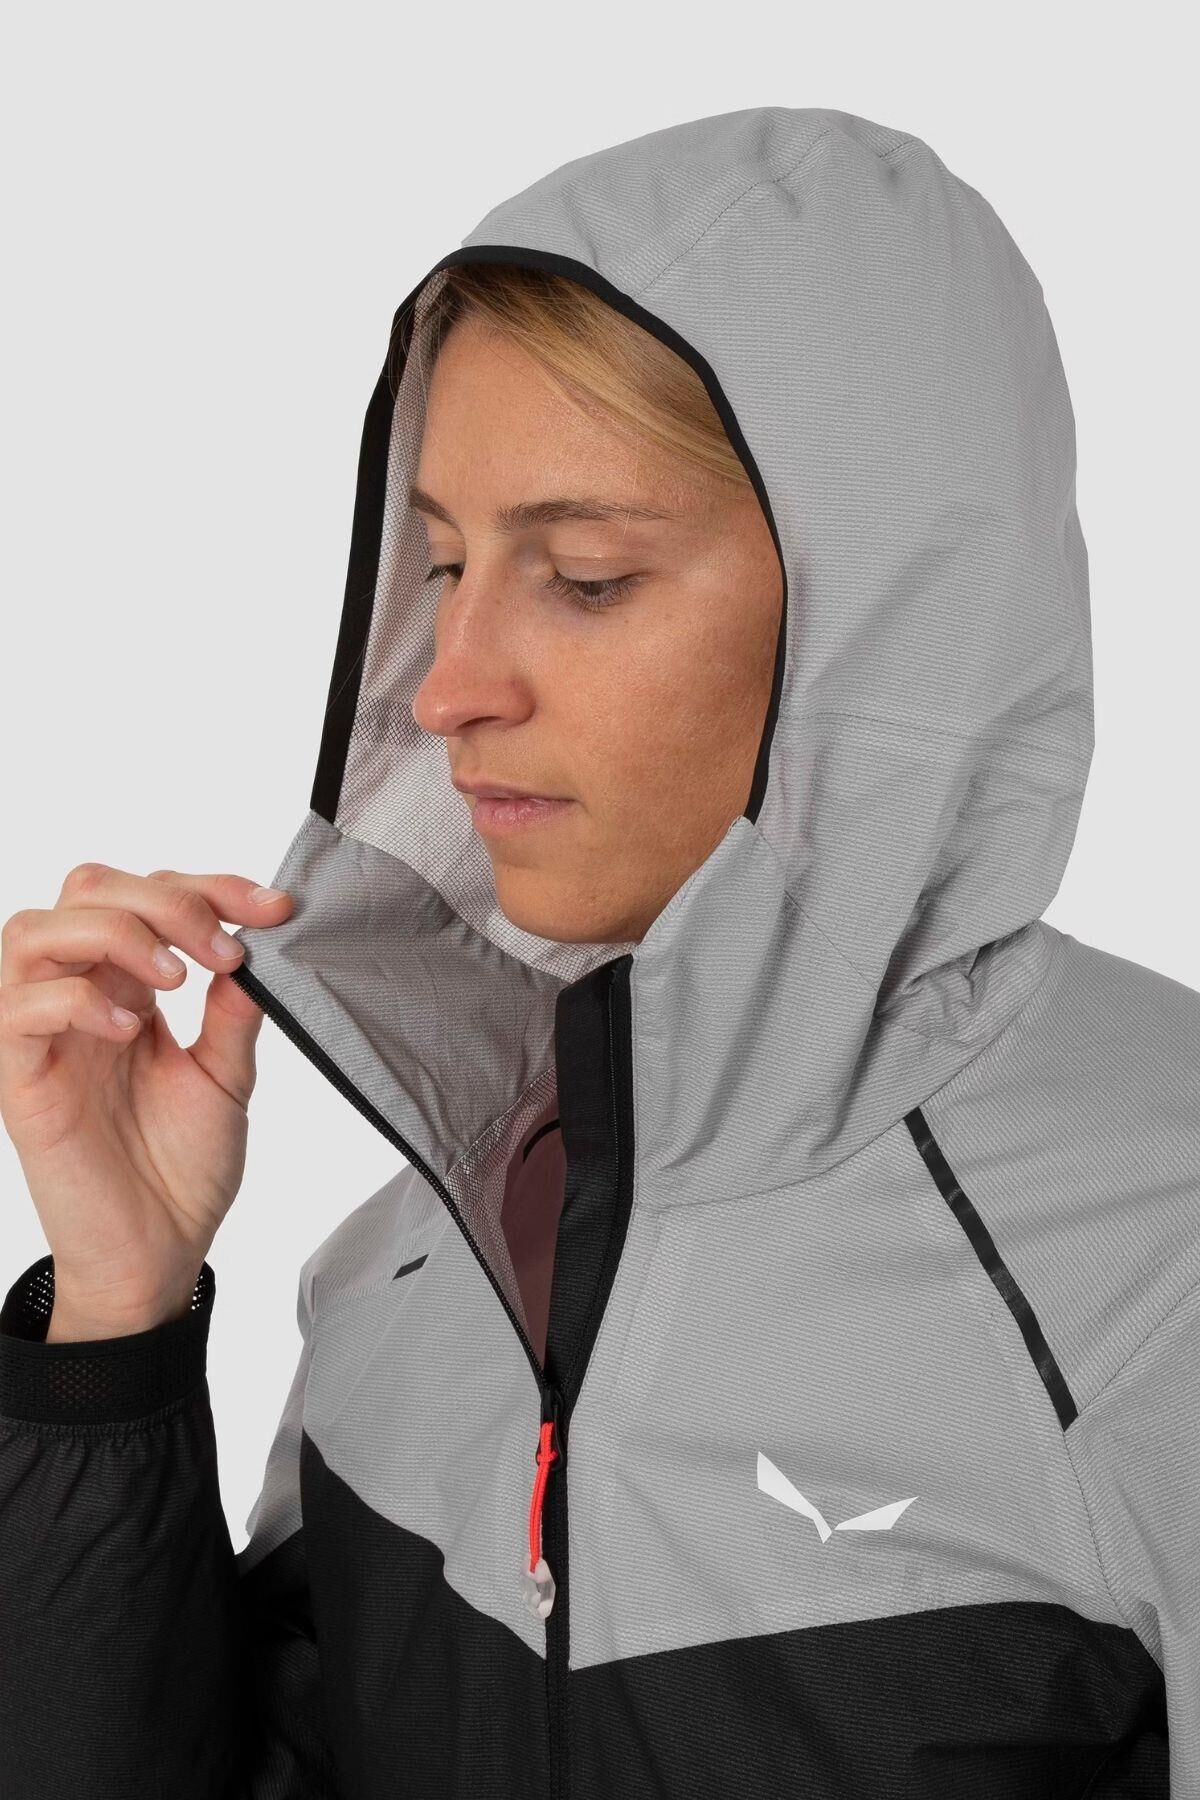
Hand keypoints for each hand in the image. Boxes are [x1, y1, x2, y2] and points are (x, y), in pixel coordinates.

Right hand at [0, 864, 292, 1336]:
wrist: (157, 1256)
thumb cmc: (182, 1170)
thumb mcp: (227, 1079)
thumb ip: (233, 1013)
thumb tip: (257, 945)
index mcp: (130, 986)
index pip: (150, 894)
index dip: (214, 887)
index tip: (276, 911)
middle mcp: (82, 996)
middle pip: (87, 888)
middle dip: (166, 899)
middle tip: (222, 950)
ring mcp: (45, 1034)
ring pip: (34, 930)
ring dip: (115, 933)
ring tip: (174, 978)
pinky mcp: (20, 1080)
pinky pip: (20, 1009)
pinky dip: (77, 1000)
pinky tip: (131, 1030)